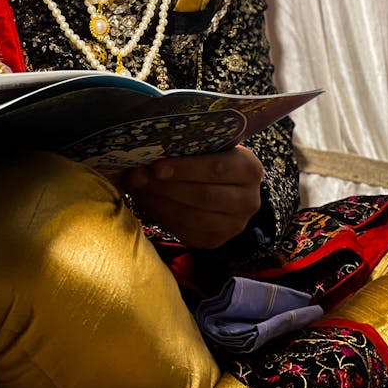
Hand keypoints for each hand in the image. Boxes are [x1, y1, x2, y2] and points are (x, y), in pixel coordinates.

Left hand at [123, 146, 263, 248]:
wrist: (223, 184)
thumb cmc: (210, 156)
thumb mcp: (206, 146)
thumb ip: (181, 148)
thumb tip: (143, 157)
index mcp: (249, 168)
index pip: (216, 169)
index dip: (185, 169)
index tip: (157, 166)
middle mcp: (249, 200)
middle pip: (203, 196)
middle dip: (165, 187)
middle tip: (138, 176)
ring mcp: (234, 225)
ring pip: (192, 217)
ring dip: (159, 202)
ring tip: (138, 187)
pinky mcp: (216, 241)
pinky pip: (185, 232)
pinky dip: (162, 216)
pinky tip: (147, 201)